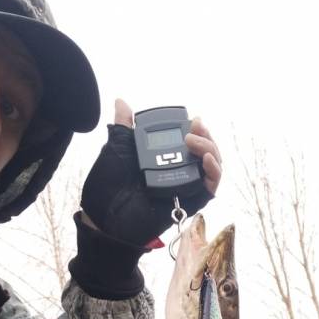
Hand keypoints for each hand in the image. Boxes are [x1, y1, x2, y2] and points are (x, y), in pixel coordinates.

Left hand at [80, 99, 221, 246]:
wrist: (105, 217)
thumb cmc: (108, 187)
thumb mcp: (117, 149)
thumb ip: (123, 126)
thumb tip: (121, 102)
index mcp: (162, 158)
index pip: (189, 140)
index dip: (195, 128)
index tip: (192, 118)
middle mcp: (176, 171)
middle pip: (204, 151)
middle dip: (205, 135)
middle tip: (196, 125)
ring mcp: (184, 187)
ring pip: (211, 167)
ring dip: (211, 149)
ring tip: (195, 140)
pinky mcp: (189, 202)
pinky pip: (210, 188)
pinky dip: (214, 172)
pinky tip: (206, 158)